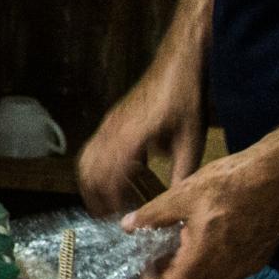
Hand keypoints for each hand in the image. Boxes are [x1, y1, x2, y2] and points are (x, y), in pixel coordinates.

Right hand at [78, 71, 205, 218]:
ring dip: (90, 182)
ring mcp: (109, 124)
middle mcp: (113, 131)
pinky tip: (111, 175)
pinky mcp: (110, 120)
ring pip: (85, 160)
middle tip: (106, 214)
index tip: (116, 215)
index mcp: (131, 137)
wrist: (178, 63)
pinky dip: (94, 167)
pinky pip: (91, 148)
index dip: (109, 198)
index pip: (109, 175)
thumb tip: (178, 201)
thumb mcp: (192, 140)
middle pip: (89, 170)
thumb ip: (183, 173)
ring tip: (103, 199)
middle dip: (94, 194)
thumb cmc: (186, 98)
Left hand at [123, 146, 278, 278]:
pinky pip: (228, 270)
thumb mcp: (183, 194)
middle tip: (160, 250)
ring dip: (192, 268)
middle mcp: (226, 272)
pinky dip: (213, 261)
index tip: (146, 272)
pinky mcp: (258, 260)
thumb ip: (152, 215)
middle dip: (170, 275)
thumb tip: (128, 226)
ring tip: (184, 239)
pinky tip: (209, 235)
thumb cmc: (231, 181)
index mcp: (203, 259)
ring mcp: (245, 268)